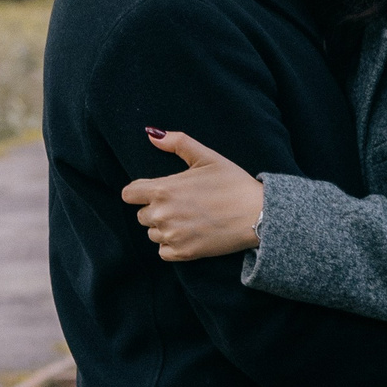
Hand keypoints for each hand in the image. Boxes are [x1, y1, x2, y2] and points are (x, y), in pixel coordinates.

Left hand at [121, 128, 264, 260]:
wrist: (258, 215)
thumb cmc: (233, 183)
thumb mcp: (207, 157)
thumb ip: (177, 143)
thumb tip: (152, 133)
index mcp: (164, 189)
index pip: (128, 194)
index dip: (139, 191)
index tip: (155, 191)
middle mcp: (162, 214)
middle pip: (141, 215)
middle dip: (156, 209)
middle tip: (183, 204)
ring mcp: (172, 236)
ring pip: (153, 233)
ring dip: (165, 227)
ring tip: (190, 219)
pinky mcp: (183, 253)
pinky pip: (163, 251)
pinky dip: (172, 245)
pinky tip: (190, 234)